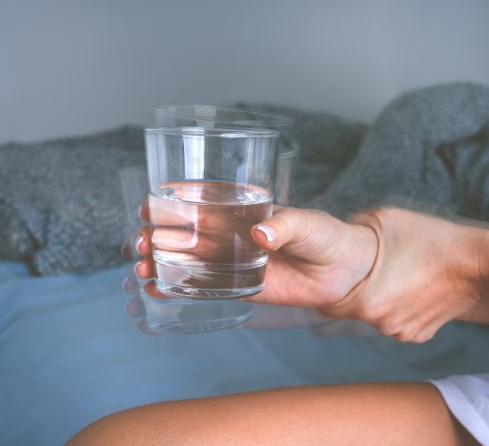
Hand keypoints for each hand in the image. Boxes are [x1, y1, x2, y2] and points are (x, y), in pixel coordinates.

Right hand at [134, 206, 378, 307]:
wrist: (345, 273)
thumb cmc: (327, 236)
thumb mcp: (309, 223)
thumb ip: (286, 224)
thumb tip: (262, 232)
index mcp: (243, 209)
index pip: (201, 200)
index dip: (171, 201)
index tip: (149, 205)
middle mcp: (231, 233)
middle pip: (183, 230)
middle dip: (156, 233)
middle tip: (143, 241)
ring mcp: (232, 260)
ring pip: (186, 259)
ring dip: (160, 261)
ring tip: (143, 267)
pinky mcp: (239, 287)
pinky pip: (203, 288)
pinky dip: (177, 288)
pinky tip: (156, 289)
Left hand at [320, 207, 487, 342]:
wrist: (477, 262)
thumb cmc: (430, 238)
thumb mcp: (380, 220)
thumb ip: (350, 233)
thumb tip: (335, 239)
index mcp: (367, 302)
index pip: (324, 305)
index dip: (324, 289)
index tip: (331, 275)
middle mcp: (382, 324)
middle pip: (349, 310)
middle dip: (353, 290)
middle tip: (368, 267)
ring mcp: (403, 332)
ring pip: (374, 316)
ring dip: (377, 299)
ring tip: (397, 272)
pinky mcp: (420, 335)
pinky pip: (396, 321)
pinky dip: (399, 306)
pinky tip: (412, 285)